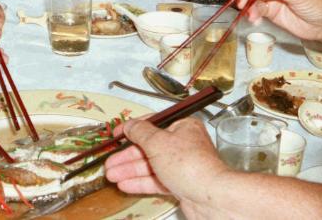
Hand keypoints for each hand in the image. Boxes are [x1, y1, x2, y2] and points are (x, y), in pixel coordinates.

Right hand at [106, 117, 227, 212]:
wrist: (211, 197)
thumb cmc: (190, 165)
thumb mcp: (158, 142)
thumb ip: (140, 132)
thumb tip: (130, 125)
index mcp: (182, 126)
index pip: (152, 124)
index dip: (132, 129)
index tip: (116, 134)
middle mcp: (183, 144)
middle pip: (148, 147)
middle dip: (127, 156)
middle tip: (109, 162)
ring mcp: (181, 166)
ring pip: (150, 165)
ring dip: (129, 170)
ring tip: (111, 175)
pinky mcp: (180, 184)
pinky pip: (156, 180)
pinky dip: (140, 182)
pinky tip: (125, 184)